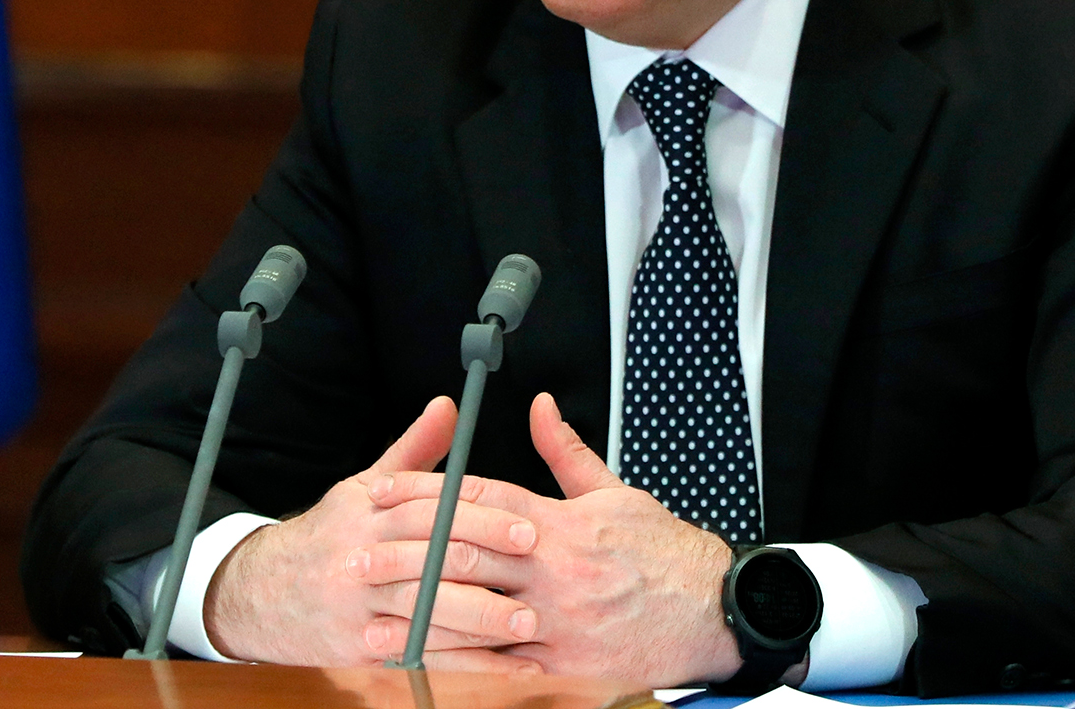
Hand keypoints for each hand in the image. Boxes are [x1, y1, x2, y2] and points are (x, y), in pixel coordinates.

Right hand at [202, 396, 543, 669]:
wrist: (264, 593)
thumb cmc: (331, 534)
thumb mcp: (364, 487)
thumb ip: (414, 450)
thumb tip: (449, 406)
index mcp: (369, 511)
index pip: (430, 508)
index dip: (481, 516)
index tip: (526, 525)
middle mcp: (363, 555)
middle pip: (431, 557)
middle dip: (489, 563)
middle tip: (535, 570)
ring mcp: (360, 605)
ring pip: (427, 610)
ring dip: (480, 618)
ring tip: (526, 623)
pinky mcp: (361, 647)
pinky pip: (418, 654)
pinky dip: (462, 663)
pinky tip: (499, 665)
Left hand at [365, 392, 755, 685]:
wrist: (712, 611)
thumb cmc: (663, 552)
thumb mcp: (614, 492)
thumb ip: (566, 451)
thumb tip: (538, 407)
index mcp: (561, 524)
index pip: (481, 500)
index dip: (428, 493)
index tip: (386, 491)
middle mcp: (554, 571)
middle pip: (467, 554)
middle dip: (410, 552)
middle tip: (362, 549)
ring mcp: (558, 622)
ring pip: (477, 614)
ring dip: (422, 613)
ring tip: (375, 611)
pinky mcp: (566, 666)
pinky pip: (502, 665)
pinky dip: (461, 661)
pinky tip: (426, 658)